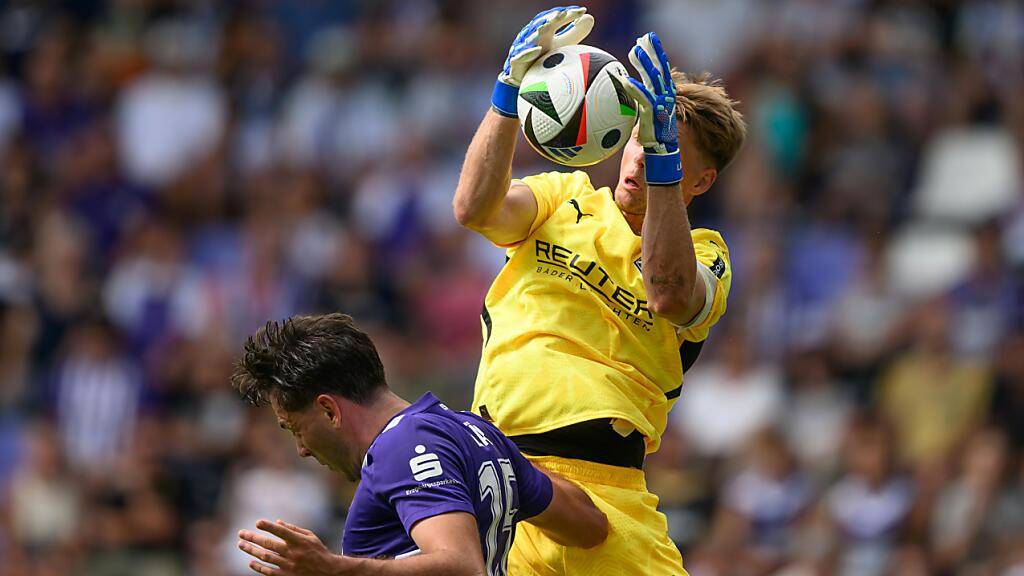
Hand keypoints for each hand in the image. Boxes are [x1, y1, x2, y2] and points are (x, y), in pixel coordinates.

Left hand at [238, 519, 346, 575]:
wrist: (327, 572)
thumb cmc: (318, 551)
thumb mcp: (310, 536)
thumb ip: (293, 529)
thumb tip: (277, 522)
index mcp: (300, 541)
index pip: (281, 532)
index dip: (269, 527)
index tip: (258, 522)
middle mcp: (293, 553)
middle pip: (269, 544)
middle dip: (253, 538)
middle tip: (241, 533)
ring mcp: (289, 566)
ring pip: (266, 557)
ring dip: (252, 550)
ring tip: (241, 544)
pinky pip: (269, 572)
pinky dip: (258, 567)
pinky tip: (250, 561)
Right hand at [491, 5, 593, 116]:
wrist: (525, 82)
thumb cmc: (544, 60)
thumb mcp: (562, 46)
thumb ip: (574, 33)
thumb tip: (590, 18)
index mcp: (545, 30)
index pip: (556, 17)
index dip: (568, 14)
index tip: (583, 11)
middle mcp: (533, 36)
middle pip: (542, 22)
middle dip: (552, 17)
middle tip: (564, 13)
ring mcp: (523, 48)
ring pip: (529, 35)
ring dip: (538, 29)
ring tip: (549, 24)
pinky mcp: (516, 62)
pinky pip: (520, 56)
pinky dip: (528, 52)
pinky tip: (537, 50)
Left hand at [619, 32, 681, 184]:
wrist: (662, 156)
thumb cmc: (652, 138)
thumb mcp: (645, 117)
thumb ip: (639, 104)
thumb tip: (625, 97)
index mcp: (663, 96)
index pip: (660, 71)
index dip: (655, 55)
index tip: (647, 41)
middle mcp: (665, 98)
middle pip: (659, 70)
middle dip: (653, 53)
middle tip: (645, 38)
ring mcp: (661, 105)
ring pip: (653, 81)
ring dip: (644, 64)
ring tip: (635, 50)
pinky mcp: (654, 115)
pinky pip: (644, 99)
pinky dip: (636, 89)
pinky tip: (626, 80)